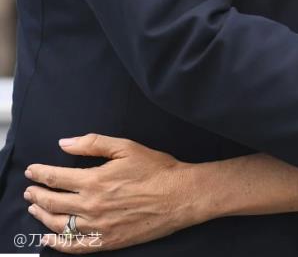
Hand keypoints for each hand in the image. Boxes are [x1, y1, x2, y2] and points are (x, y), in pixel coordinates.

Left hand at [24, 134, 196, 251]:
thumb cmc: (155, 169)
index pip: (56, 177)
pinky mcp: (106, 241)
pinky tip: (48, 238)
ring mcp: (97, 227)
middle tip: (29, 190)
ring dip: (42, 216)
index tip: (31, 170)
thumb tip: (64, 143)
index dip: (40, 173)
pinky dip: (57, 243)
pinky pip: (74, 247)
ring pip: (59, 224)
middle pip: (53, 202)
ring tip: (34, 209)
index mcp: (94, 180)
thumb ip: (92, 143)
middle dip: (37, 195)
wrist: (178, 196)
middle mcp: (91, 206)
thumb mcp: (125, 147)